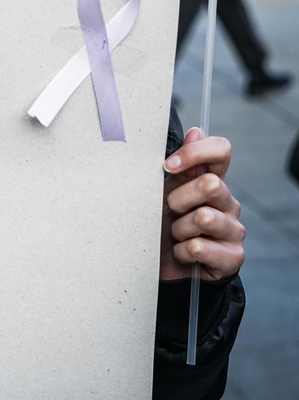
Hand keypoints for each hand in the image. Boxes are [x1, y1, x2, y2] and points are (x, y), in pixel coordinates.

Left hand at [160, 127, 244, 280]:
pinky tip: (182, 253)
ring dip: (178, 229)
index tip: (169, 166)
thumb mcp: (165, 190)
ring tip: (175, 235)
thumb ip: (182, 163)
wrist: (167, 268)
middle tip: (170, 211)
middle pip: (210, 184)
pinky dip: (181, 251)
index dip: (195, 153)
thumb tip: (196, 131)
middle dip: (179, 198)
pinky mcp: (233, 257)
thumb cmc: (164, 224)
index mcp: (213, 180)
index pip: (222, 150)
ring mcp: (234, 230)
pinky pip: (199, 247)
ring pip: (203, 217)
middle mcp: (228, 202)